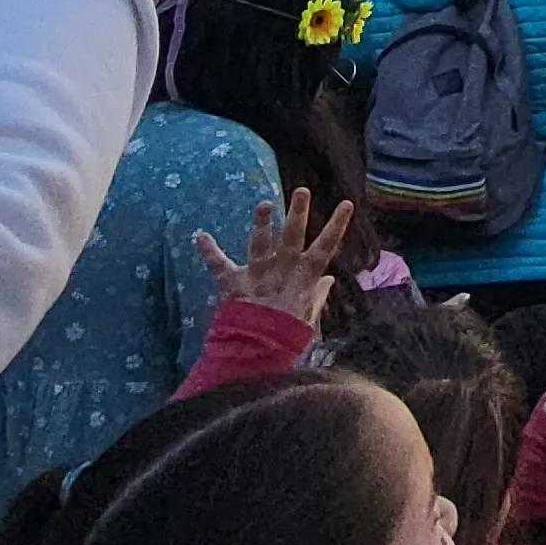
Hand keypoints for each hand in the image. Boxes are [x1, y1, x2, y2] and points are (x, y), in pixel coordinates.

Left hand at [192, 189, 354, 329]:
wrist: (259, 353)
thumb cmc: (287, 336)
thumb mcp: (308, 317)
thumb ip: (318, 296)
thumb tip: (330, 280)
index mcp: (303, 279)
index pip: (326, 247)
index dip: (336, 225)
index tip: (346, 203)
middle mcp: (281, 272)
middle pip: (292, 237)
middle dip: (297, 213)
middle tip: (301, 191)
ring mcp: (257, 276)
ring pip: (260, 244)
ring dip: (262, 223)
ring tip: (264, 203)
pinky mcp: (233, 285)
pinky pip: (219, 265)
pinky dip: (208, 250)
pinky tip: (199, 234)